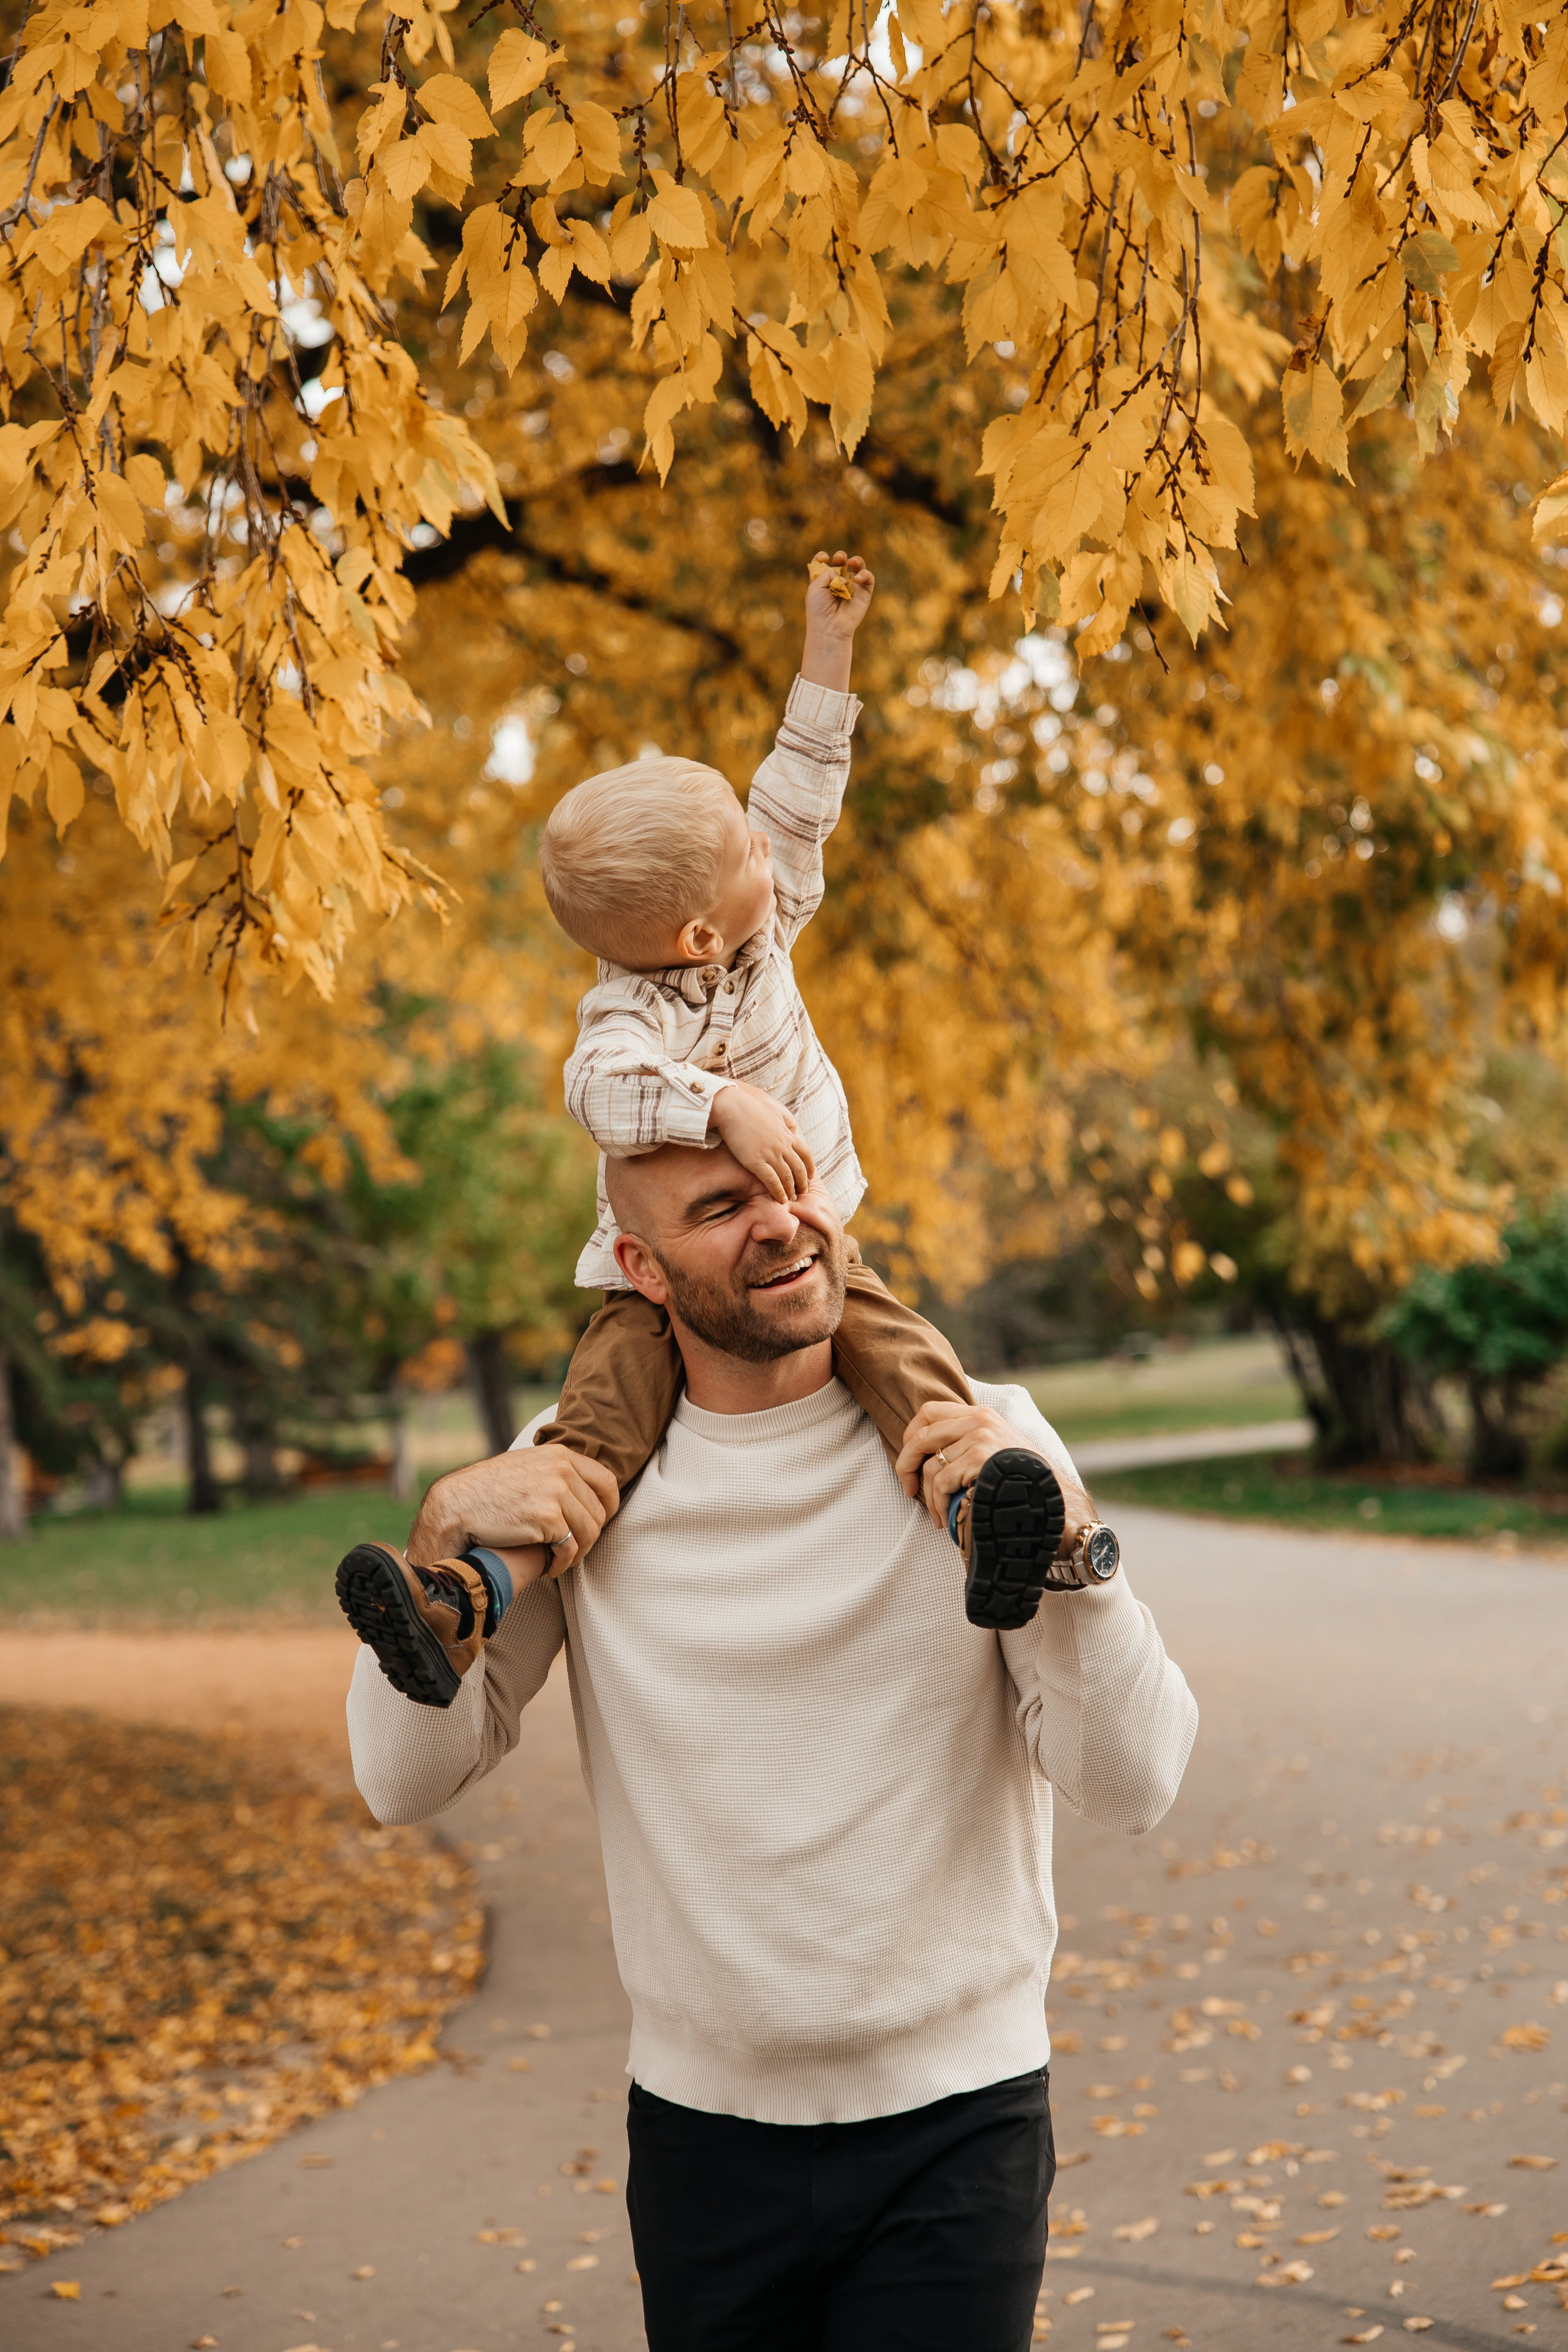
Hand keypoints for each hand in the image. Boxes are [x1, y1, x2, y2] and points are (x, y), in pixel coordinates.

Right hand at [408, 1445, 619, 1573]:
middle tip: (572, 1550)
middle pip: (599, 1512)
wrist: (457, 1506)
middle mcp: (562, 1469)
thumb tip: (581, 1490)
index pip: (606, 1482)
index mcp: (560, 1455)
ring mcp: (556, 1492)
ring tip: (560, 1561)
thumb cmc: (488, 1491)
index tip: (598, 1524)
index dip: (608, 1508)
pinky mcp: (548, 1518)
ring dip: (577, 1553)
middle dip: (589, 1537)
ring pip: (589, 1533)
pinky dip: (563, 1564)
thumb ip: (554, 1472)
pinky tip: (550, 1568)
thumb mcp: (526, 1467)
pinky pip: (570, 1549)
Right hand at [709, 1082, 815, 1202]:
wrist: (732, 1108)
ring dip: (791, 1190)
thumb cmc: (751, 1108)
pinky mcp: (756, 1161)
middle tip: (802, 1192)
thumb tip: (793, 1131)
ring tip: (791, 1199)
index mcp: (787, 1135)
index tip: (809, 1177)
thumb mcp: (776, 1111)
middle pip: (799, 1169)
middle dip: (802, 1183)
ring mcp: (770, 1154)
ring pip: (787, 1177)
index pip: (806, 1155)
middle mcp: (782, 1146)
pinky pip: (771, 1181)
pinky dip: (778, 1191)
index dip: (810, 1168)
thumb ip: (787, 1122)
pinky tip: (780, 1199)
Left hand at [801, 549, 874, 692]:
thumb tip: (842, 573)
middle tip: (839, 558)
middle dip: (840, 557)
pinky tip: (857, 579)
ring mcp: (852, 587)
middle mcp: (838, 583)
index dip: (823, 558)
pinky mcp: (864, 593)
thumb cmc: (818, 609)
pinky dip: (864, 574)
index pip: (824, 564)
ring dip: (856, 561)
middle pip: (841, 563)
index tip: (824, 558)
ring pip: (857, 567)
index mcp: (823, 581)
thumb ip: (827, 572)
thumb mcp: (815, 587)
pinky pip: (868, 577)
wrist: (830, 627)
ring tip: (851, 562)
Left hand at [894, 1402, 1094, 1552]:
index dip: (911, 1433)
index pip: (929, 1411)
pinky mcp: (979, 1459)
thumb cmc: (1023, 1479)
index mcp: (981, 1414)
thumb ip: (968, 1441)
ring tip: (935, 1514)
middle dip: (906, 1464)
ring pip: (930, 1466)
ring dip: (926, 1496)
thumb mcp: (996, 1448)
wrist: (1055, 1496)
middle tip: (908, 1487)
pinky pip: (941, 1482)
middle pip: (921, 1435)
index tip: (909, 1457)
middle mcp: (979, 1420)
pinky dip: (936, 1504)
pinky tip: (943, 1518)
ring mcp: (980, 1438)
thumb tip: (927, 1452)